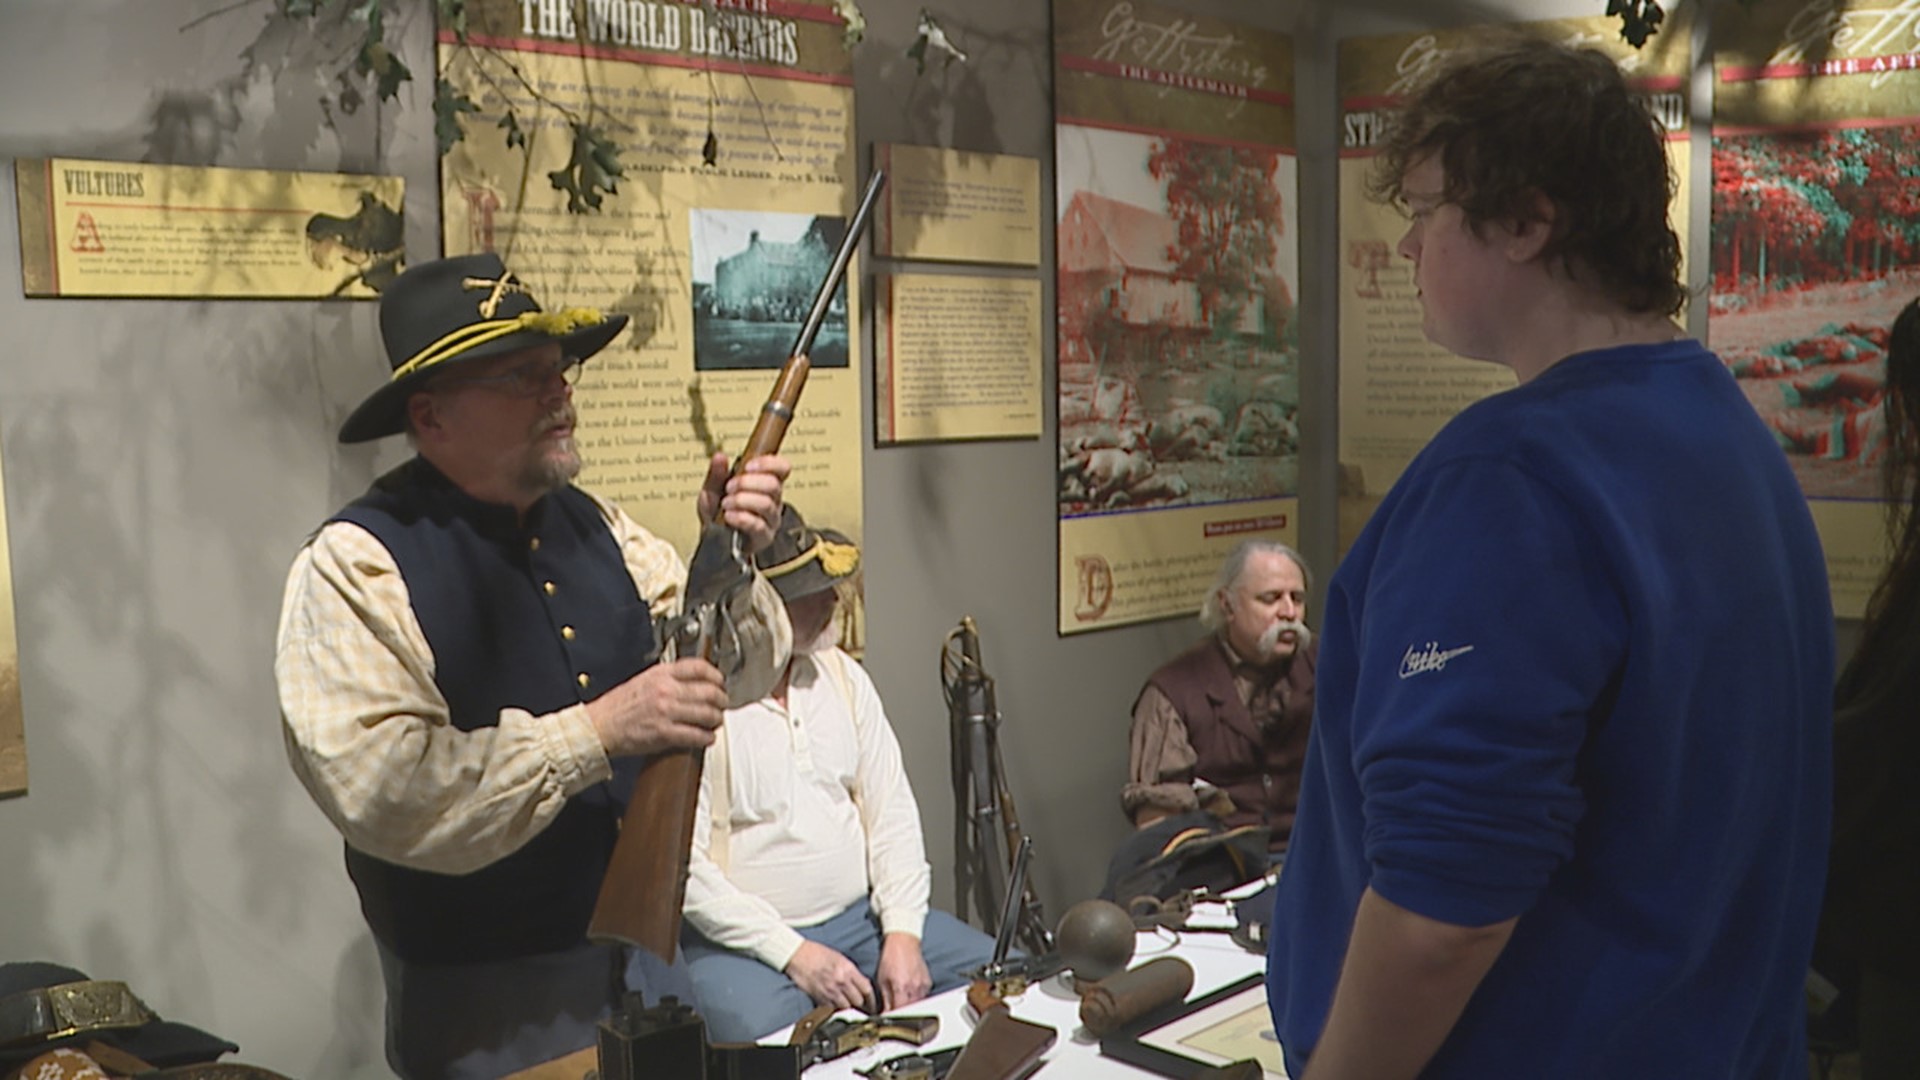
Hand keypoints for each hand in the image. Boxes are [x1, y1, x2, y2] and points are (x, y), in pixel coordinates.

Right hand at [585, 657, 728, 756]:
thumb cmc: (618, 706)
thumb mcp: (644, 680)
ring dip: (716, 719)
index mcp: (661, 674)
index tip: (720, 682)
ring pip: (707, 714)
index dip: (716, 675)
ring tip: (715, 722)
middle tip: (722, 704)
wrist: (599, 726)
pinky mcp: (664, 733)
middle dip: (721, 700)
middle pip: (709, 691)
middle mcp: (666, 690)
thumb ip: (668, 678)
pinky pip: (696, 735)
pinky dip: (707, 738)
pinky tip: (707, 738)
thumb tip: (692, 681)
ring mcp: (666, 711)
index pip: (699, 667)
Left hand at [697, 452, 788, 554]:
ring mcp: (771, 520)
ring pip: (767, 504)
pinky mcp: (764, 538)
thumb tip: (720, 456)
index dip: (769, 463)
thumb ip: (716, 474)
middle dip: (747, 482)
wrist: (712, 541)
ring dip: (742, 500)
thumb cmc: (717, 513)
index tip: (747, 466)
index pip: (782, 468)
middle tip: (729, 487)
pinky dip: (741, 517)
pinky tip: (729, 516)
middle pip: (774, 485)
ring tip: (726, 504)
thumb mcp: (712, 490)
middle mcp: (773, 501)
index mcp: (765, 484)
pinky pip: (758, 525)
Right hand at [784, 941, 875, 1012]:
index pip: (866, 988)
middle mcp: (841, 981)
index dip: (872, 998)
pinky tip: (836, 1007)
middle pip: (858, 1001)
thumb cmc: (817, 953)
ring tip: (850, 1009)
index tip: (872, 1003)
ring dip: (849, 1008)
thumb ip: (851, 971)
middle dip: (861, 1004)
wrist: (798, 955)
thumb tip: (861, 983)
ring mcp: (830, 991)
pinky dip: (836, 1009)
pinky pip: (832, 1008)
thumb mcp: (839, 958)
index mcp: (848, 969)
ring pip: (846, 1007)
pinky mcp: (819, 997)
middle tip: (862, 1008)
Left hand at [875, 933, 931, 1011]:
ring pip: (917, 1005)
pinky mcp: (928, 983)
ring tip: (902, 998)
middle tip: (895, 1010)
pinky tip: (910, 991)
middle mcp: (914, 988)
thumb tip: (885, 1013)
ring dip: (909, 1006)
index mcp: (901, 988)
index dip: (893, 1017)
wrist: (904, 942)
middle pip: (910, 1011)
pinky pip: (923, 996)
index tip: (889, 1017)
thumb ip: (885, 999)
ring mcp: (923, 986)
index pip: (899, 1012)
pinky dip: (916, 998)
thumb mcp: (882, 979)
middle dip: (902, 1013)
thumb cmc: (891, 957)